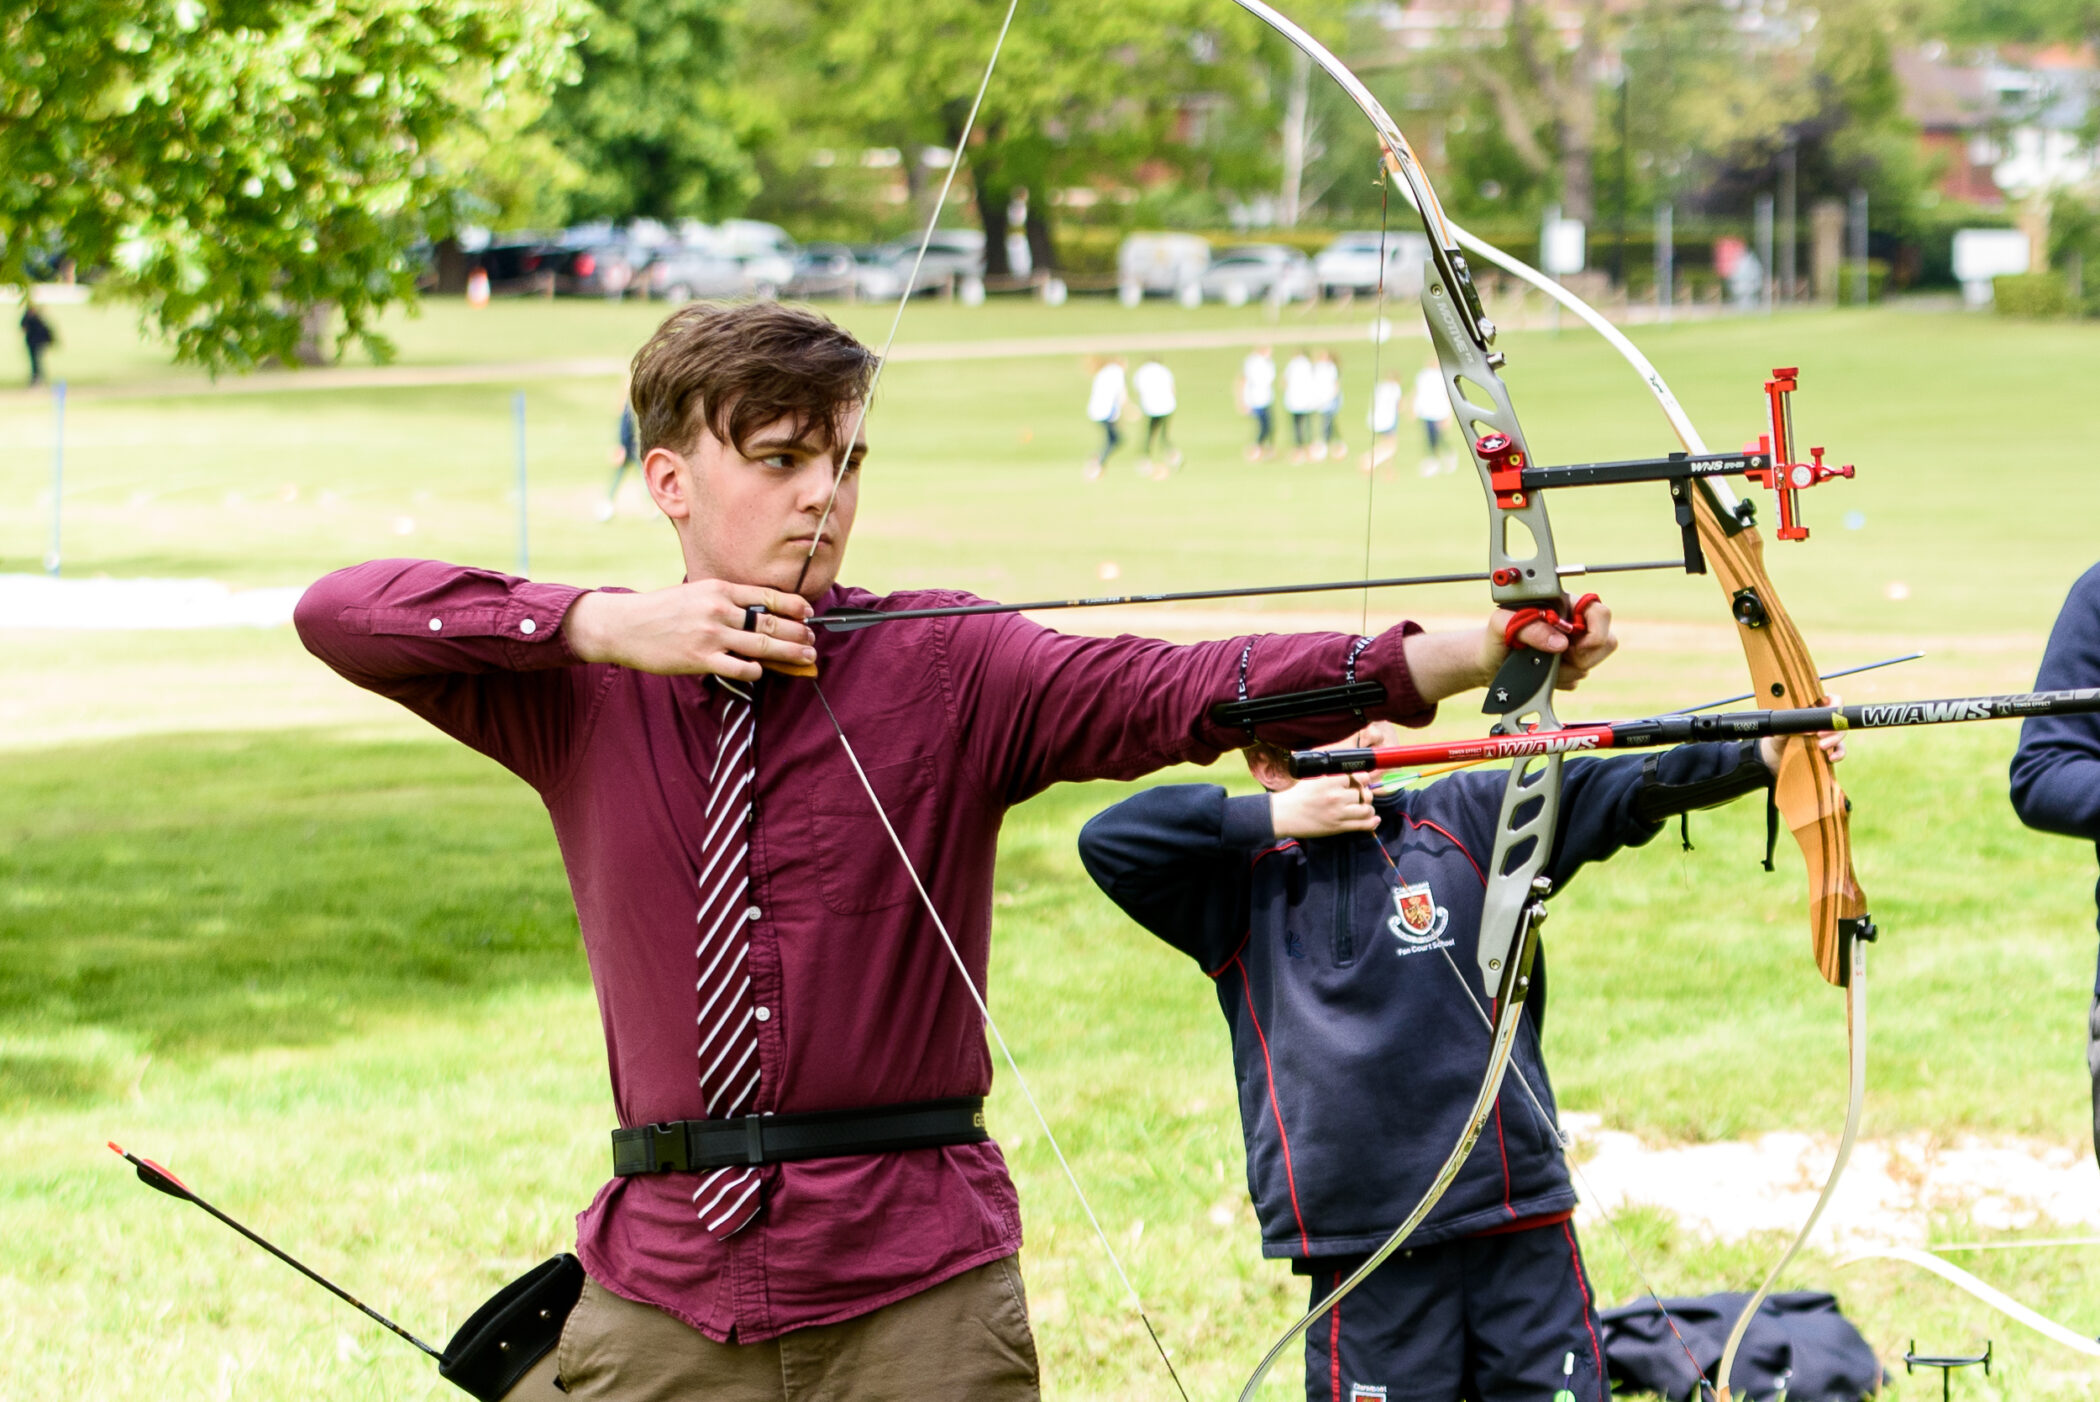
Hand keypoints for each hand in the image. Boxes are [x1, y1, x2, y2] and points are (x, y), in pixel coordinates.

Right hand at [566, 581, 815, 679]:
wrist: (625, 625)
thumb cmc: (661, 610)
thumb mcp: (694, 594)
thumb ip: (724, 601)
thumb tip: (757, 612)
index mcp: (717, 589)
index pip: (765, 595)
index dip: (792, 605)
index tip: (808, 612)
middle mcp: (717, 609)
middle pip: (769, 620)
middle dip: (797, 631)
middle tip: (812, 639)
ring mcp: (710, 635)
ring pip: (761, 643)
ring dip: (788, 651)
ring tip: (805, 657)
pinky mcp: (700, 659)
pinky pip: (738, 667)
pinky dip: (755, 669)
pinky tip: (763, 670)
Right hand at [1269, 774, 1379, 839]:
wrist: (1284, 815)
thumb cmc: (1297, 796)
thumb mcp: (1314, 778)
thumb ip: (1333, 776)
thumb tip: (1353, 776)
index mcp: (1330, 781)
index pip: (1358, 776)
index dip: (1361, 779)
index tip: (1360, 781)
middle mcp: (1336, 796)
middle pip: (1363, 793)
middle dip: (1363, 794)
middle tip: (1359, 795)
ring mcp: (1338, 812)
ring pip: (1366, 809)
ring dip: (1368, 808)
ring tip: (1363, 808)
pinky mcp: (1338, 827)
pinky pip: (1362, 825)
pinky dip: (1372, 822)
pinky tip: (1374, 819)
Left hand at [1401, 596, 1617, 703]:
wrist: (1488, 662)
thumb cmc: (1495, 636)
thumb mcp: (1502, 624)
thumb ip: (1528, 626)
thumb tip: (1560, 642)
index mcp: (1564, 605)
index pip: (1599, 612)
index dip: (1594, 631)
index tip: (1570, 645)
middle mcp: (1574, 625)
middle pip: (1605, 641)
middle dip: (1581, 656)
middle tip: (1554, 657)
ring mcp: (1574, 647)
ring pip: (1591, 665)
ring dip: (1565, 670)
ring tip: (1540, 663)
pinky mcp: (1570, 668)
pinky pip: (1578, 679)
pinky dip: (1559, 680)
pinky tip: (1541, 672)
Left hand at [1759, 693, 1846, 770]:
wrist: (1777, 749)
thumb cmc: (1780, 731)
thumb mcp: (1782, 725)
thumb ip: (1793, 724)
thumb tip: (1808, 730)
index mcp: (1816, 706)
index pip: (1834, 699)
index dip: (1835, 703)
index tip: (1829, 711)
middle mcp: (1826, 719)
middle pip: (1839, 718)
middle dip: (1832, 727)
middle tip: (1819, 734)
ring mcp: (1829, 733)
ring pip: (1841, 734)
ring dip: (1834, 740)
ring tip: (1821, 746)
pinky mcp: (1831, 747)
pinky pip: (1840, 749)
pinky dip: (1839, 753)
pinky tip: (1831, 758)